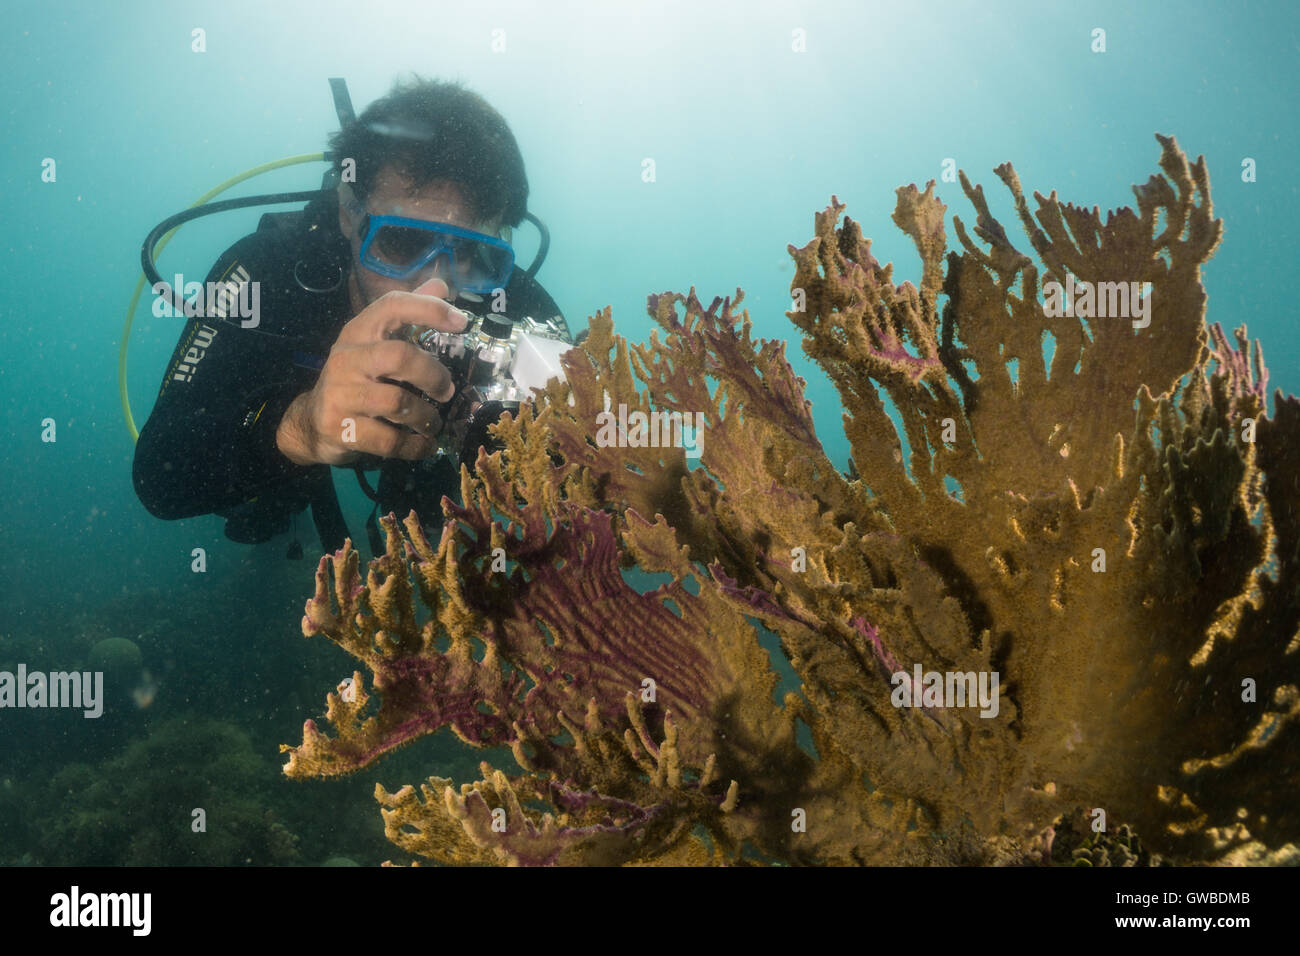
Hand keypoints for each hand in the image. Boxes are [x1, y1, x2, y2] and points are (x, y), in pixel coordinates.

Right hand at [276, 278, 469, 465]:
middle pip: (399, 356)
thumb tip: (442, 285)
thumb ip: (408, 316)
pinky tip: (423, 445)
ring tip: (434, 423)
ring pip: (398, 403)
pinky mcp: (341, 429)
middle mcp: (348, 358)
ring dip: (427, 417)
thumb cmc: (355, 379)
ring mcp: (341, 394)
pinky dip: (415, 446)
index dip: (428, 308)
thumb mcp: (375, 344)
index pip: (391, 306)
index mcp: (359, 332)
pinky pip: (389, 441)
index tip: (462, 322)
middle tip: (447, 391)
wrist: (311, 423)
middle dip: (433, 375)